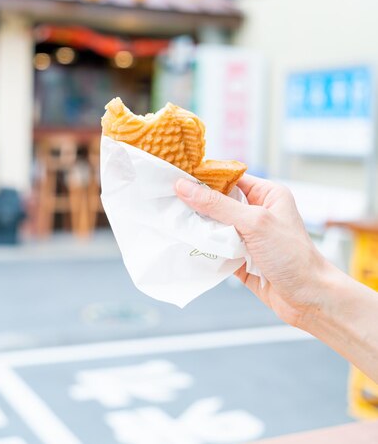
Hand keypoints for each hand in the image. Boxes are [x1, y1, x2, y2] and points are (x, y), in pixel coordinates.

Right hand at [175, 174, 328, 327]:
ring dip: (198, 228)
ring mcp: (248, 237)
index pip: (230, 178)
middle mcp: (257, 213)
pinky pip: (215, 249)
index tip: (177, 177)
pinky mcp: (240, 259)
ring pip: (214, 227)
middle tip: (168, 201)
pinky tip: (185, 245)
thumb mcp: (254, 223)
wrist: (309, 299)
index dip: (205, 178)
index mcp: (267, 194)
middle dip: (197, 204)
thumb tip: (185, 187)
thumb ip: (218, 205)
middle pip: (218, 202)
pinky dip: (203, 249)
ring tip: (173, 222)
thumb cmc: (293, 255)